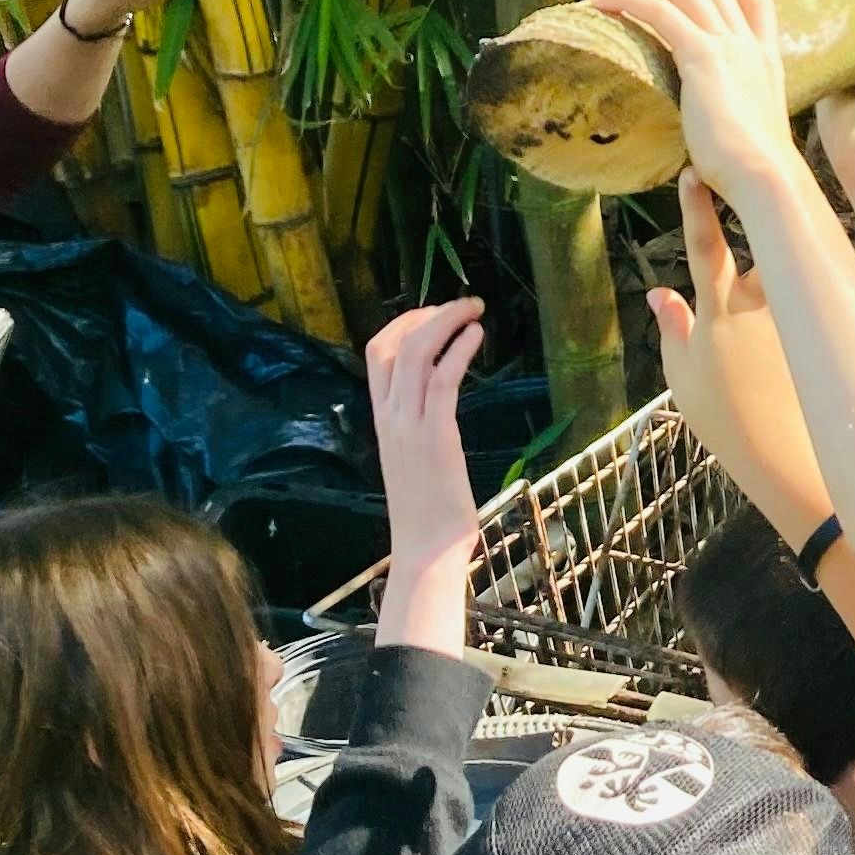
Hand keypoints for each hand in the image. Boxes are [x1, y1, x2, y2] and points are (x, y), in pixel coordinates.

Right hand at [367, 299, 484, 653]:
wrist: (425, 550)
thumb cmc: (429, 511)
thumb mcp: (416, 457)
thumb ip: (420, 427)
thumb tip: (438, 404)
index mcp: (382, 420)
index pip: (377, 354)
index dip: (402, 323)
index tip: (433, 313)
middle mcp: (388, 416)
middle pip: (392, 343)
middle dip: (426, 313)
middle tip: (461, 304)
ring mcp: (408, 425)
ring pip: (416, 352)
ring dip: (446, 321)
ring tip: (475, 308)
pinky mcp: (435, 435)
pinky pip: (442, 378)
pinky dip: (459, 349)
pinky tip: (477, 336)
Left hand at [592, 0, 805, 202]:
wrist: (764, 174)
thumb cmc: (754, 172)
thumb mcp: (752, 136)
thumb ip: (733, 125)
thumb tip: (702, 158)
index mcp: (767, 61)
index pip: (759, 3)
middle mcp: (749, 45)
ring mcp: (728, 46)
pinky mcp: (701, 56)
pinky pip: (659, 11)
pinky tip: (603, 2)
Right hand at [647, 174, 819, 535]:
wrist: (790, 460)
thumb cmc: (727, 426)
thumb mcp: (683, 381)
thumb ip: (673, 329)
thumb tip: (657, 293)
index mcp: (717, 314)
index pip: (704, 247)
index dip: (696, 207)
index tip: (694, 171)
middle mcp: (760, 304)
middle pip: (755, 258)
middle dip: (752, 271)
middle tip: (753, 313)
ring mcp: (796, 315)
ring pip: (785, 285)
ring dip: (779, 303)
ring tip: (774, 355)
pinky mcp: (823, 331)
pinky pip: (810, 307)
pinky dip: (804, 323)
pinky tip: (800, 357)